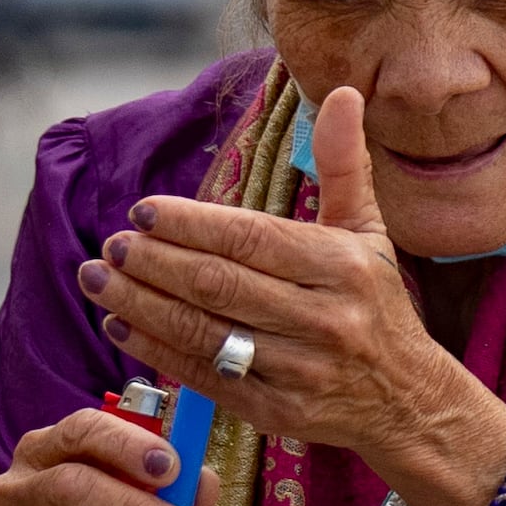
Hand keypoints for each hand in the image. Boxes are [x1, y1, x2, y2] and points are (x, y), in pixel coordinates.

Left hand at [79, 87, 505, 505]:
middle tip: (112, 245)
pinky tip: (121, 324)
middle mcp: (325, 318)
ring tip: (97, 280)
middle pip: (220, 284)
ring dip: (140, 304)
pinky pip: (204, 376)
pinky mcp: (276, 411)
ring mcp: (299, 370)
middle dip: (155, 263)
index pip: (252, 238)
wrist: (408, 401)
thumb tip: (342, 94)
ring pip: (204, 331)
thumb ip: (344, 165)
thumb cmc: (378, 304)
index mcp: (344, 266)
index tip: (143, 211)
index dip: (191, 224)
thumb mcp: (369, 233)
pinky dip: (155, 349)